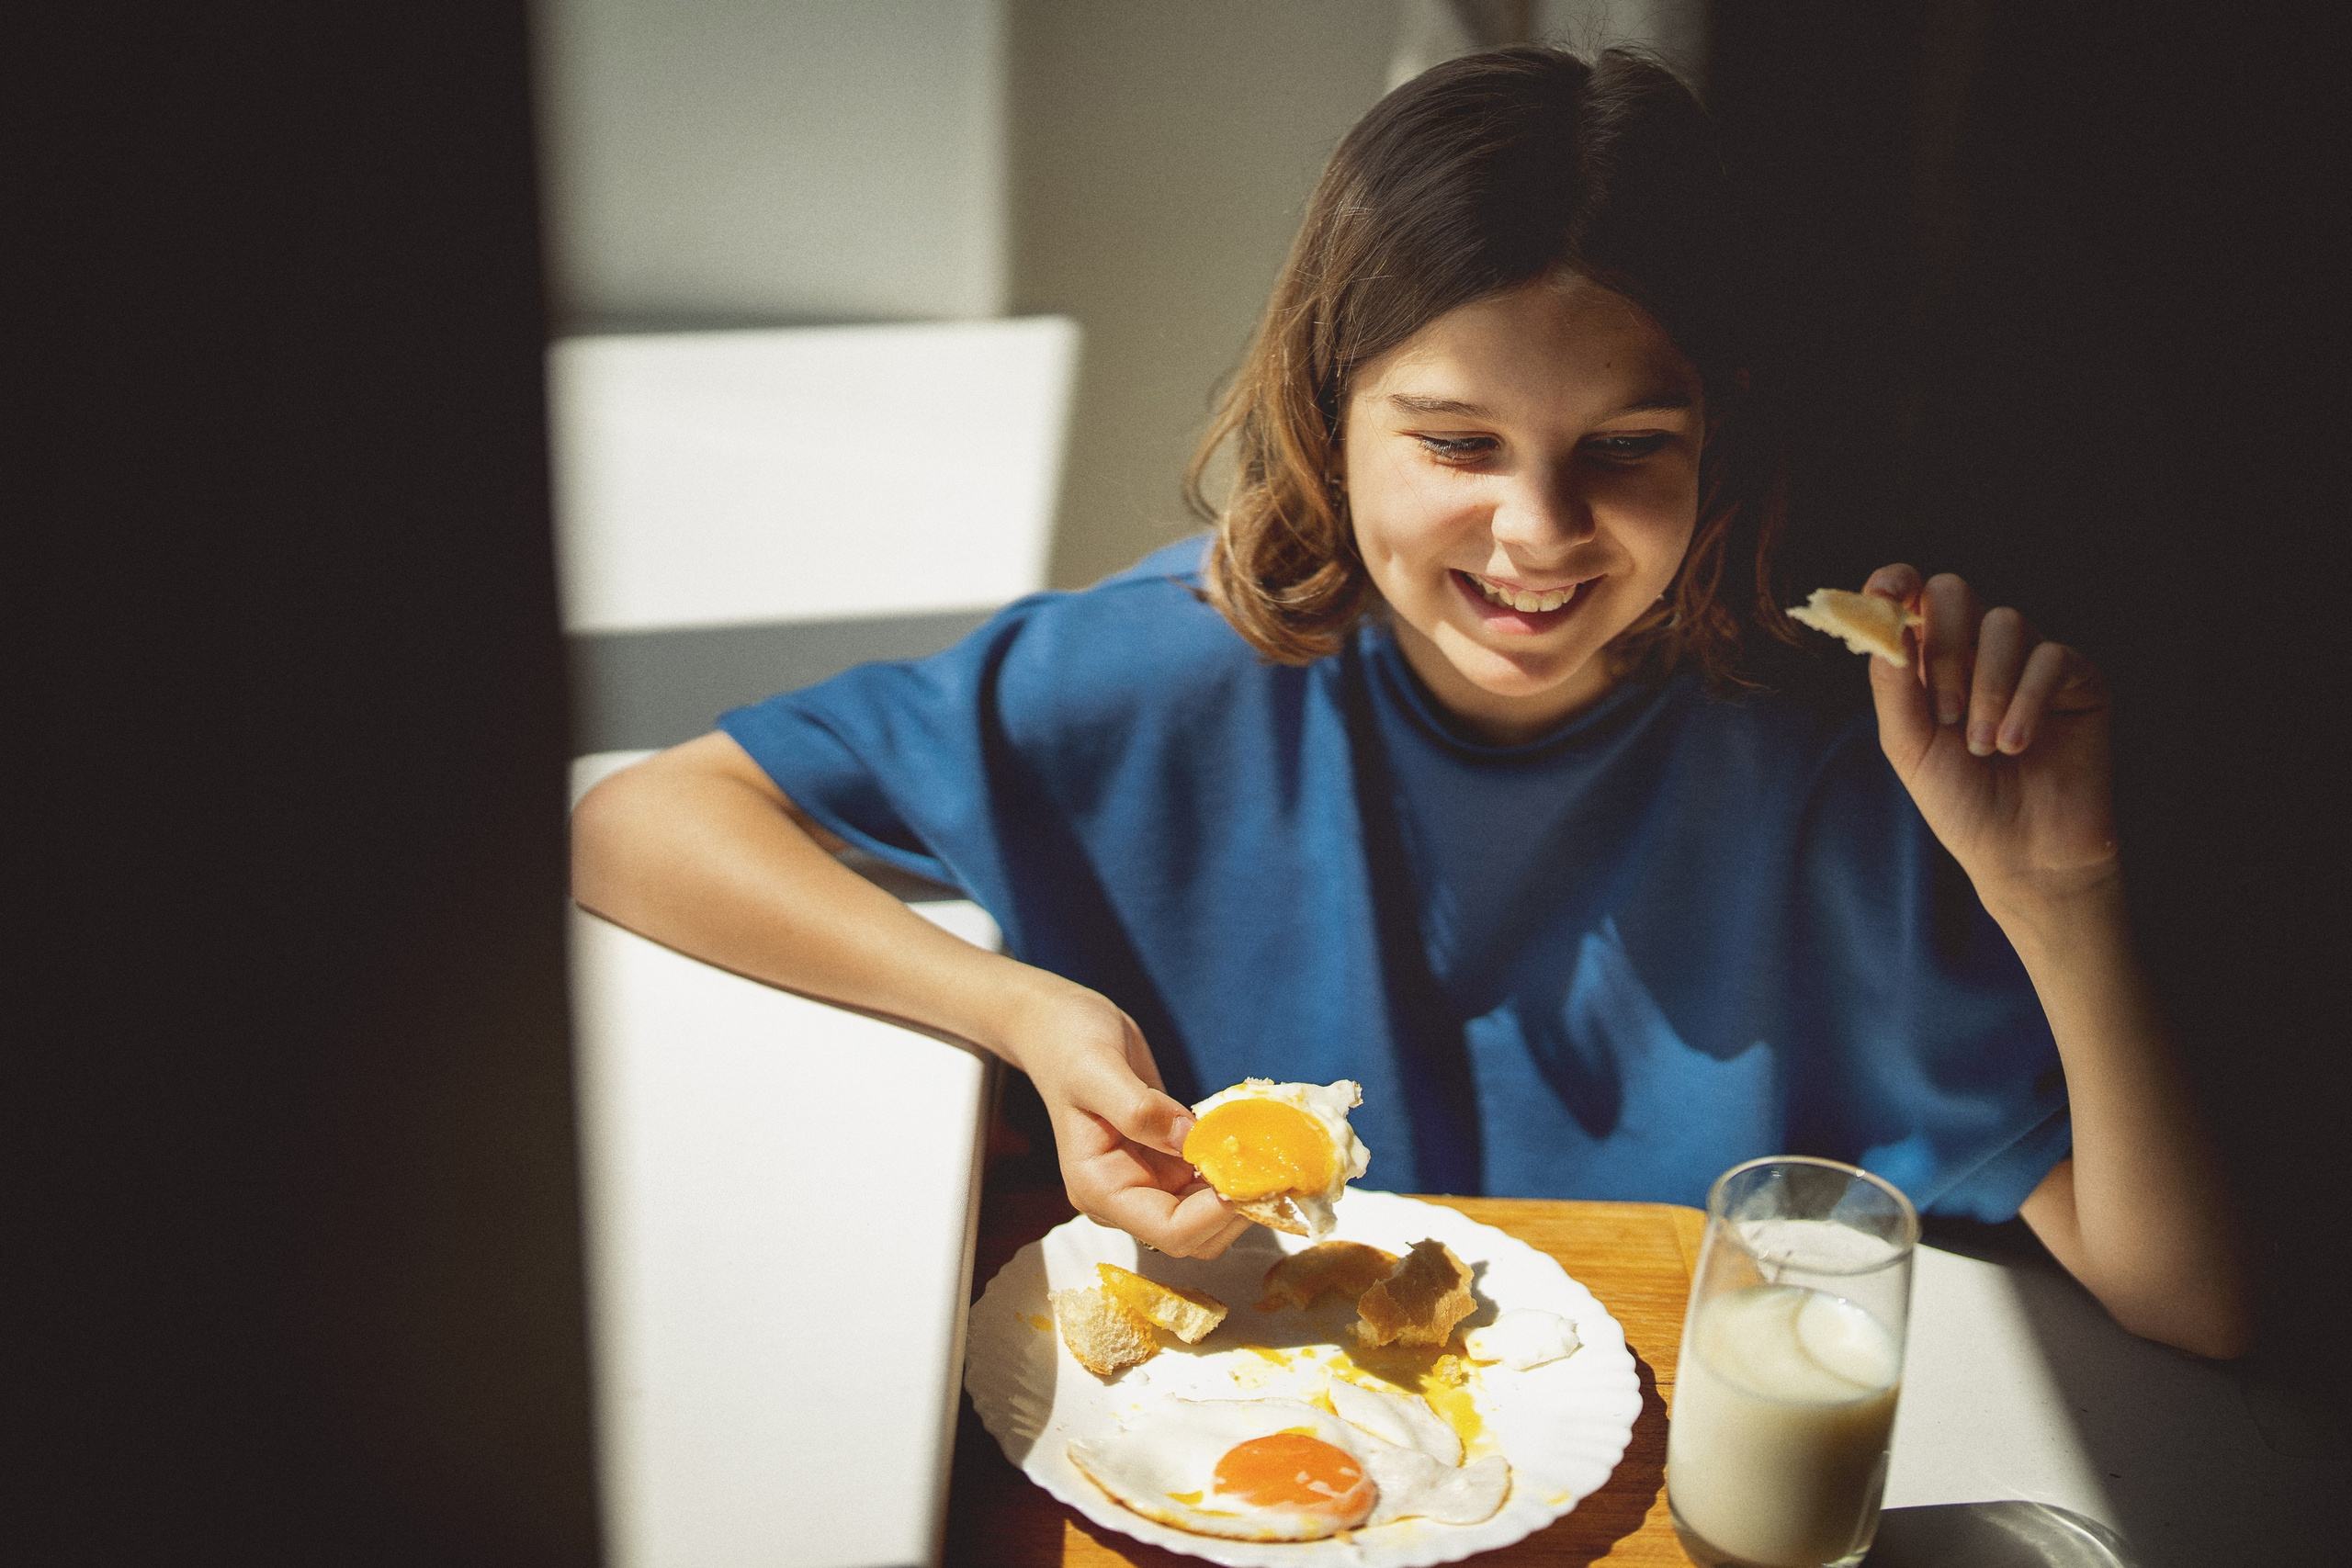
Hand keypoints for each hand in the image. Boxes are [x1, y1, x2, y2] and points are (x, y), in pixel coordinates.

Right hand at [1006, 985, 1251, 1259]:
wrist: (1060, 1027)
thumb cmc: (1069, 1043)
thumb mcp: (1096, 1068)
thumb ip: (1137, 1108)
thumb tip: (1190, 1140)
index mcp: (1098, 1186)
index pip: (1169, 1230)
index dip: (1217, 1213)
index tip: (1254, 1175)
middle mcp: (1123, 1195)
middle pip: (1195, 1236)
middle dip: (1238, 1209)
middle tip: (1275, 1166)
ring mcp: (1146, 1181)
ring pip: (1209, 1217)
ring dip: (1244, 1193)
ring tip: (1271, 1153)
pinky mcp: (1165, 1163)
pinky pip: (1209, 1184)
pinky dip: (1237, 1171)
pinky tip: (1255, 1143)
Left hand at [1863, 566, 2119, 910]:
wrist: (2022, 851)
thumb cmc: (1960, 801)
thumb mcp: (1909, 745)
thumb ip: (1892, 684)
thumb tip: (1884, 622)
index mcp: (1930, 662)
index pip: (1911, 597)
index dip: (1894, 583)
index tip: (1885, 591)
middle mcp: (1978, 651)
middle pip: (1955, 592)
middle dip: (1943, 646)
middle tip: (1944, 713)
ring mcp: (2029, 660)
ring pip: (2004, 623)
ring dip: (1987, 689)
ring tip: (1982, 747)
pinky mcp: (2078, 678)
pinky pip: (2051, 656)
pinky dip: (2026, 700)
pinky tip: (2016, 744)